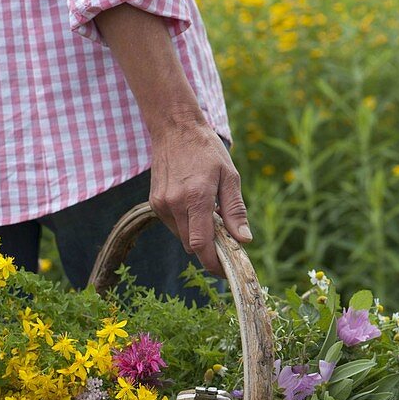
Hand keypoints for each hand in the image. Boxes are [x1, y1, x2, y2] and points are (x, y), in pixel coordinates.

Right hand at [148, 120, 251, 276]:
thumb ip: (235, 211)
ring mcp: (161, 204)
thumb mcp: (230, 177)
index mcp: (196, 197)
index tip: (224, 270)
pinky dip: (186, 224)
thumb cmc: (207, 150)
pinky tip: (194, 206)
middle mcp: (175, 203)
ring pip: (182, 237)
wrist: (175, 128)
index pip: (201, 244)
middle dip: (209, 250)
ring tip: (210, 215)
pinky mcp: (155, 203)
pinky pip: (173, 226)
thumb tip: (243, 240)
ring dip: (197, 236)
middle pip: (192, 245)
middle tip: (226, 242)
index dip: (213, 263)